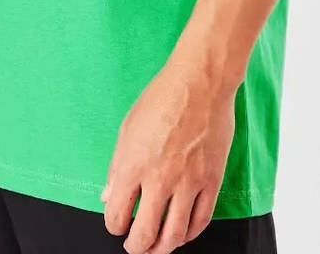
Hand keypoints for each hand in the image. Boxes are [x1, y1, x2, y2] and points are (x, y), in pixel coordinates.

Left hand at [101, 54, 236, 253]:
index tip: (117, 224)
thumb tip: (107, 195)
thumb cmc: (160, 98)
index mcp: (132, 164)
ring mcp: (188, 182)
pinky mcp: (211, 180)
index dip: (114, 226)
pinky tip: (182, 234)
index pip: (117, 215)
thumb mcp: (128, 127)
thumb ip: (117, 165)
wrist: (200, 82)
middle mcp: (159, 179)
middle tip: (135, 247)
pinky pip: (200, 220)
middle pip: (145, 234)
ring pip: (174, 235)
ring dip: (163, 248)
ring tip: (157, 248)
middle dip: (136, 247)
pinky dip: (189, 234)